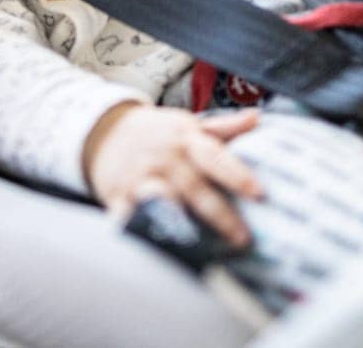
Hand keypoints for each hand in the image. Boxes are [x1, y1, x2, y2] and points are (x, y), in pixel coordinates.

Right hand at [82, 103, 262, 245]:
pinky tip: (153, 245)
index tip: (259, 193)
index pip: (215, 157)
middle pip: (194, 188)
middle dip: (219, 215)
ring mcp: (142, 177)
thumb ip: (223, 127)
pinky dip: (140, 229)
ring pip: (163, 202)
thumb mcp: (186, 125)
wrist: (103, 131)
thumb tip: (256, 117)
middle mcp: (166, 159)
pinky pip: (132, 216)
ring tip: (199, 245)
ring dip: (179, 221)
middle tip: (242, 238)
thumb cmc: (156, 133)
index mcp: (186, 139)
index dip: (236, 174)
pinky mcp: (120, 196)